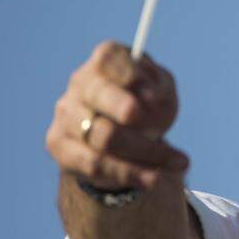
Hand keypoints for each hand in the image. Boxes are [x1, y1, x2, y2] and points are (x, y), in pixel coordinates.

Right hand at [46, 41, 186, 190]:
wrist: (123, 141)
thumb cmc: (148, 106)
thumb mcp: (163, 93)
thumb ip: (160, 89)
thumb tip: (151, 98)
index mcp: (106, 61)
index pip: (110, 59)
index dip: (133, 77)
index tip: (156, 97)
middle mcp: (80, 82)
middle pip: (98, 94)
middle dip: (123, 108)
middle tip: (152, 126)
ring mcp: (66, 113)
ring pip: (102, 136)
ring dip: (145, 152)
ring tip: (180, 163)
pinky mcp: (59, 144)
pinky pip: (93, 163)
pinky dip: (128, 173)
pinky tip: (153, 179)